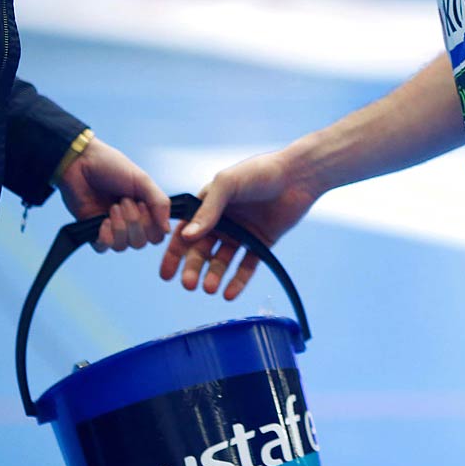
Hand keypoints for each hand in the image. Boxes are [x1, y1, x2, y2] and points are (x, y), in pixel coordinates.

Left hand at [56, 134, 171, 252]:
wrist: (81, 162)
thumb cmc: (111, 166)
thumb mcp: (142, 180)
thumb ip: (160, 203)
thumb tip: (168, 230)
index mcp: (144, 209)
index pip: (157, 235)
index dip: (152, 226)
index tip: (142, 204)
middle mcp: (129, 222)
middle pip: (141, 243)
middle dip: (135, 223)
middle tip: (124, 201)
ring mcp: (111, 227)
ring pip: (123, 246)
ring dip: (120, 227)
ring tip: (112, 206)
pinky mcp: (92, 231)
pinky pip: (103, 248)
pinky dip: (105, 236)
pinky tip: (103, 220)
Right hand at [160, 149, 318, 298]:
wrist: (298, 176)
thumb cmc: (260, 171)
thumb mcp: (227, 184)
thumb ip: (207, 210)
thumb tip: (187, 236)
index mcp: (209, 205)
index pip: (185, 232)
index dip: (174, 254)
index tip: (166, 274)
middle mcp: (223, 221)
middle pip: (202, 250)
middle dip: (193, 269)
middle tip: (189, 285)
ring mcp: (242, 233)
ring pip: (222, 260)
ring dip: (214, 275)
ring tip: (210, 289)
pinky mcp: (261, 242)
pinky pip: (246, 265)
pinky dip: (237, 281)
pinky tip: (229, 294)